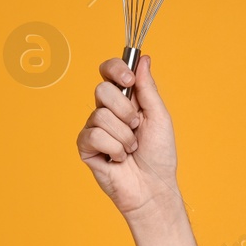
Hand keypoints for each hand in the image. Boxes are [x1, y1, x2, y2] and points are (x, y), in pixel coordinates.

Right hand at [77, 55, 179, 219]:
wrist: (153, 186)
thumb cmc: (159, 154)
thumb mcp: (158, 116)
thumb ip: (148, 88)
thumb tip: (143, 59)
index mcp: (124, 100)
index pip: (109, 72)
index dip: (115, 69)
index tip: (129, 79)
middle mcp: (106, 111)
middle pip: (101, 90)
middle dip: (125, 110)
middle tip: (136, 126)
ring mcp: (94, 128)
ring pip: (100, 115)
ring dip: (124, 136)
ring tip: (131, 149)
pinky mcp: (86, 147)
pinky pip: (94, 135)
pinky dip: (113, 148)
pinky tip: (118, 159)